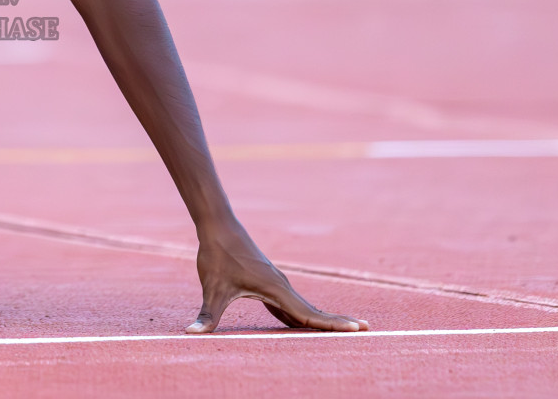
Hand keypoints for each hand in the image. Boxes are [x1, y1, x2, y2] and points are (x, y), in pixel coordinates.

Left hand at [187, 222, 367, 333]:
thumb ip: (207, 315)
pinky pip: (290, 304)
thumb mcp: (212, 287)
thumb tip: (191, 333)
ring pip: (303, 307)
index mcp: (275, 289)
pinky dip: (302, 316)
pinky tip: (302, 327)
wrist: (218, 225)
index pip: (308, 314)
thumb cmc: (217, 255)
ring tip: (343, 331)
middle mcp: (282, 286)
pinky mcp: (269, 282)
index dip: (331, 325)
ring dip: (322, 320)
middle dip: (337, 323)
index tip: (357, 329)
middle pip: (314, 311)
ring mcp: (277, 283)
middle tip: (365, 331)